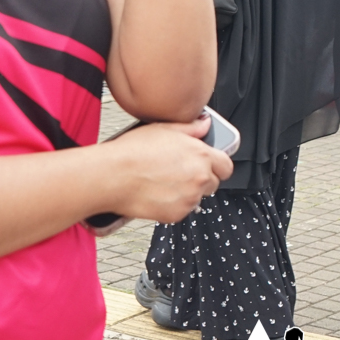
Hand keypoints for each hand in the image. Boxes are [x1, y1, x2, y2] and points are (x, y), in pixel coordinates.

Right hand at [100, 115, 231, 223]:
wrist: (112, 176)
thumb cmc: (133, 151)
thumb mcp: (165, 128)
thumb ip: (191, 127)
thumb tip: (204, 125)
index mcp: (201, 155)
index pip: (226, 165)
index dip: (217, 164)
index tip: (209, 164)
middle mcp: (200, 178)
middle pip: (213, 183)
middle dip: (201, 178)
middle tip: (181, 172)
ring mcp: (189, 198)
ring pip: (197, 197)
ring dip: (187, 192)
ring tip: (164, 182)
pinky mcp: (176, 214)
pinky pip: (182, 210)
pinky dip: (173, 204)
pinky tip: (157, 193)